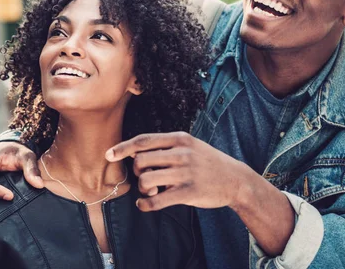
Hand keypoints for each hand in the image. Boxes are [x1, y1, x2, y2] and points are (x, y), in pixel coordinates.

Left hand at [105, 132, 249, 211]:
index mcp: (180, 138)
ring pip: (146, 180)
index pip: (144, 140)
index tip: (109, 154)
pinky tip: (145, 205)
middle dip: (137, 171)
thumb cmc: (207, 162)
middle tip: (146, 177)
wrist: (236, 179)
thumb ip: (166, 147)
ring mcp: (186, 173)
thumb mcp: (190, 145)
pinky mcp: (189, 192)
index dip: (123, 147)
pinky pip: (157, 200)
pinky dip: (146, 205)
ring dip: (143, 189)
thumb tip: (136, 154)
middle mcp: (182, 153)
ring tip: (150, 191)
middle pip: (141, 160)